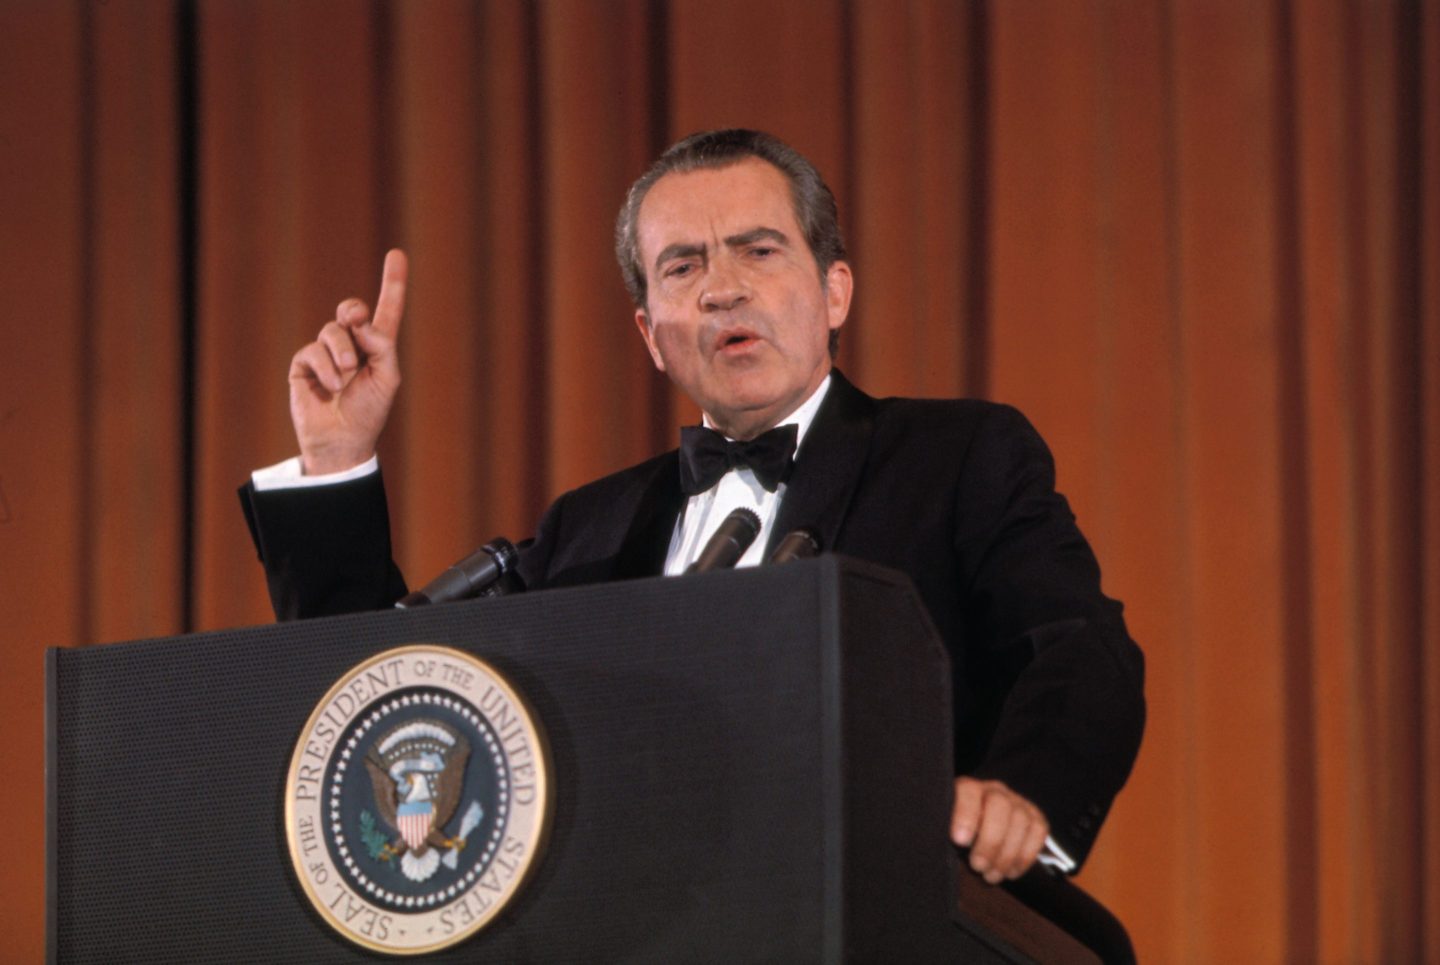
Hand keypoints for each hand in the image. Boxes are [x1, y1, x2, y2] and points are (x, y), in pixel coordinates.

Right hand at [288, 249, 407, 474]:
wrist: (342, 441)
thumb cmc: (369, 411)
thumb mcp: (387, 377)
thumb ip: (381, 345)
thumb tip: (359, 321)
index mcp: (377, 347)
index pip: (387, 310)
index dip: (393, 283)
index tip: (398, 254)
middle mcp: (351, 345)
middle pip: (351, 310)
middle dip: (354, 311)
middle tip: (357, 320)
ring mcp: (326, 353)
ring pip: (332, 330)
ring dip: (343, 353)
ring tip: (346, 378)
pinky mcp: (304, 364)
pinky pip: (313, 350)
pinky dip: (326, 368)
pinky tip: (331, 385)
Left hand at [950, 777, 1048, 884]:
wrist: (976, 833)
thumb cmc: (955, 834)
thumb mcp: (944, 831)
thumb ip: (942, 834)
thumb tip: (940, 849)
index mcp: (966, 788)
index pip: (969, 792)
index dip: (966, 815)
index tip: (960, 841)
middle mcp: (994, 790)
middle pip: (1000, 805)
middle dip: (991, 840)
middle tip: (978, 866)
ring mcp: (1017, 801)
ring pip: (1021, 820)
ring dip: (1007, 854)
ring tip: (991, 875)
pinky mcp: (1035, 817)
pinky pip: (1038, 831)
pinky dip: (1026, 855)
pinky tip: (1010, 871)